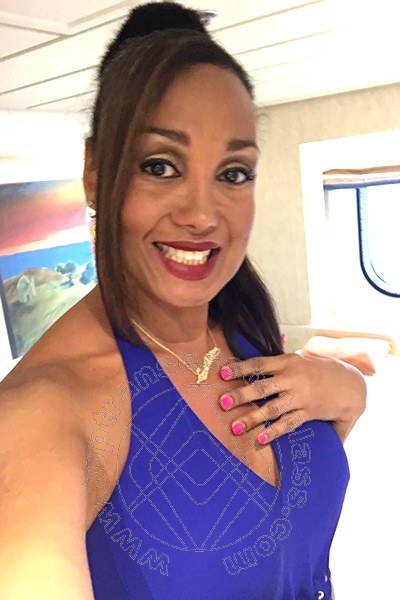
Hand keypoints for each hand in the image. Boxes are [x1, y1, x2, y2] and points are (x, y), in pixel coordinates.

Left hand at [218, 353, 366, 444]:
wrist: (350, 384)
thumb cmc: (317, 370)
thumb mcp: (297, 360)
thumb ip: (276, 364)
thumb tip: (249, 366)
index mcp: (287, 362)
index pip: (258, 364)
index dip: (240, 368)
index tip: (222, 373)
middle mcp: (292, 378)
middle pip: (262, 387)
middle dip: (241, 395)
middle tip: (222, 403)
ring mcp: (300, 396)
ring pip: (272, 408)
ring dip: (252, 418)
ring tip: (234, 427)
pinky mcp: (308, 412)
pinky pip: (288, 423)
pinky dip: (274, 431)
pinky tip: (260, 439)